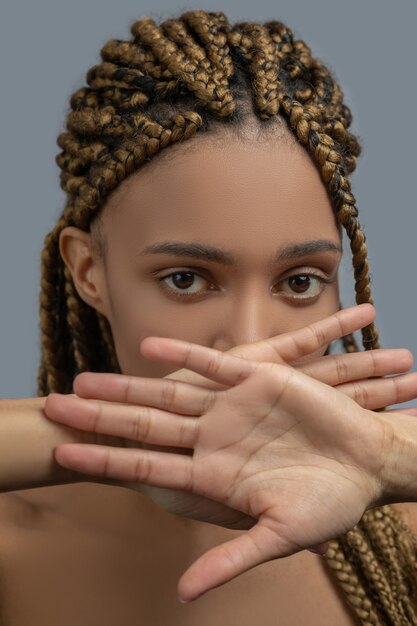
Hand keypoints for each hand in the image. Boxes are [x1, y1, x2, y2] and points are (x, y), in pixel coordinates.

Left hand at [46, 335, 401, 602]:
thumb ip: (230, 558)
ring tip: (84, 379)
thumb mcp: (279, 536)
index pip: (144, 465)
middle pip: (143, 425)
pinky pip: (212, 363)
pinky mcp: (257, 379)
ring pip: (167, 393)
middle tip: (53, 407)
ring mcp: (230, 407)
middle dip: (98, 417)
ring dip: (126, 386)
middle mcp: (212, 438)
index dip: (103, 459)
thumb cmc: (328, 504)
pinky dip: (182, 354)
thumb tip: (183, 593)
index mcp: (212, 475)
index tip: (63, 453)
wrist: (366, 464)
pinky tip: (150, 347)